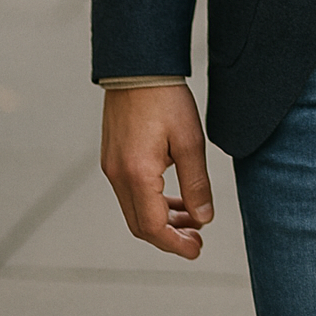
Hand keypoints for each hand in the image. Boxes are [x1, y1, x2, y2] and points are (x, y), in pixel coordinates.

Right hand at [101, 85, 213, 257]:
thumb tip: (204, 218)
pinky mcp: (112, 157)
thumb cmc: (166, 99)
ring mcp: (111, 167)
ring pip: (134, 210)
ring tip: (191, 217)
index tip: (197, 249)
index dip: (176, 244)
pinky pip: (130, 192)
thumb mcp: (190, 141)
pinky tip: (172, 196)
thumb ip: (196, 183)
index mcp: (137, 174)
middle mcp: (118, 175)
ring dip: (161, 219)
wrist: (138, 67)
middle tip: (197, 238)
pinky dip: (151, 202)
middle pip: (140, 225)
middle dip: (169, 236)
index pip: (153, 228)